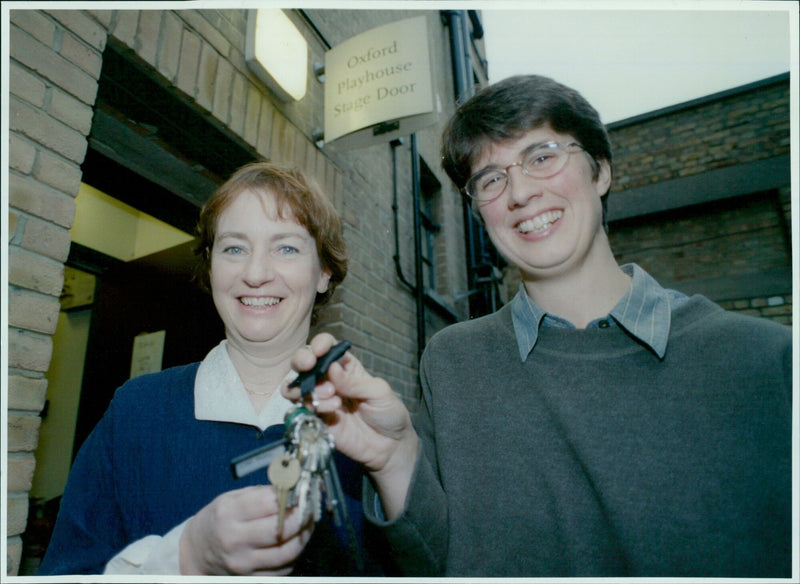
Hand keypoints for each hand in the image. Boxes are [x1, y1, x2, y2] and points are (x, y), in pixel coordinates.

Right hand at [179, 485, 312, 574]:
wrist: (197, 551)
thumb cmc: (218, 520)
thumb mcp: (231, 498)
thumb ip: (261, 493)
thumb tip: (292, 487)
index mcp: (229, 514)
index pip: (269, 504)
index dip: (292, 496)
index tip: (303, 490)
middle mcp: (235, 540)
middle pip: (281, 530)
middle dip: (302, 516)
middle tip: (310, 507)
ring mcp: (243, 563)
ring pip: (287, 552)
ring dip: (304, 536)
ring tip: (307, 523)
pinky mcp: (251, 579)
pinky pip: (283, 569)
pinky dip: (295, 554)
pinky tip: (295, 541)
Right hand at [284, 333, 417, 518]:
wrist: (390, 447)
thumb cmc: (389, 413)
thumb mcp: (379, 392)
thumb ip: (355, 382)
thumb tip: (332, 368)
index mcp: (346, 368)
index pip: (327, 348)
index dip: (320, 344)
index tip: (319, 349)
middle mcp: (329, 381)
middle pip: (304, 364)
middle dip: (302, 360)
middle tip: (308, 366)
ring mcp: (321, 401)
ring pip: (296, 387)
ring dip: (307, 387)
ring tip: (330, 394)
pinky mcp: (318, 421)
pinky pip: (303, 411)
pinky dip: (314, 407)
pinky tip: (333, 411)